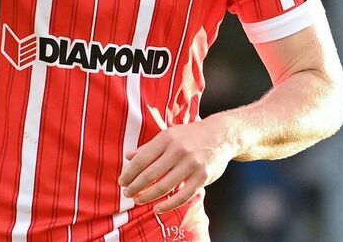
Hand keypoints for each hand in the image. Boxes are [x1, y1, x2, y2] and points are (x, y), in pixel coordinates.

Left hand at [118, 116, 235, 213]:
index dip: (129, 173)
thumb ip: (149, 147)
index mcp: (167, 138)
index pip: (142, 159)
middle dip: (135, 187)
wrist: (221, 135)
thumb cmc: (191, 136)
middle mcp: (179, 150)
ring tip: (139, 200)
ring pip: (164, 187)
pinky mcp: (203, 177)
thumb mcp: (169, 135)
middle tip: (127, 194)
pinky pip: (183, 196)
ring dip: (148, 197)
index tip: (122, 182)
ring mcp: (192, 164)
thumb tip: (128, 156)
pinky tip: (158, 208)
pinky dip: (168, 205)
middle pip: (150, 175)